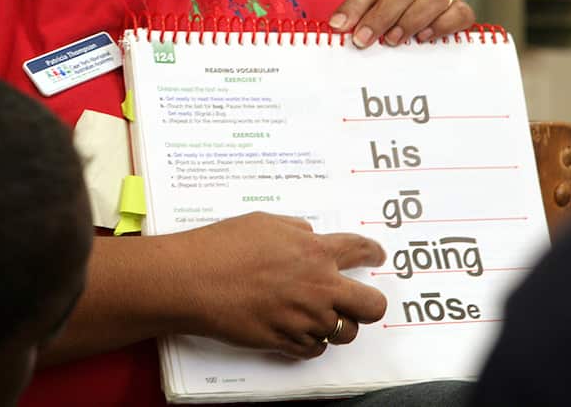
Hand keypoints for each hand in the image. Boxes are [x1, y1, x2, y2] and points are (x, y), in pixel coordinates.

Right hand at [170, 212, 386, 358]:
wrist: (193, 280)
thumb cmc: (221, 247)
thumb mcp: (263, 222)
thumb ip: (295, 230)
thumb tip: (309, 236)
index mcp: (314, 251)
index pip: (360, 250)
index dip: (373, 253)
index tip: (376, 256)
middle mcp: (318, 287)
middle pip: (371, 305)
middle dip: (370, 303)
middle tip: (360, 299)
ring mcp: (304, 318)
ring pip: (345, 332)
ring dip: (337, 324)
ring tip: (321, 315)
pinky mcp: (286, 341)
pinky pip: (315, 349)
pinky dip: (312, 342)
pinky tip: (299, 330)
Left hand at [328, 0, 474, 46]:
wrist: (435, 21)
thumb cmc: (396, 26)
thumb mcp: (375, 23)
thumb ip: (360, 26)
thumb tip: (337, 34)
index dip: (353, 7)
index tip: (338, 26)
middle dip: (379, 17)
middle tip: (363, 40)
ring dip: (410, 19)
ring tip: (393, 40)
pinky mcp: (459, 10)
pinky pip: (458, 12)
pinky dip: (443, 25)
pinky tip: (425, 38)